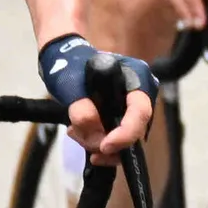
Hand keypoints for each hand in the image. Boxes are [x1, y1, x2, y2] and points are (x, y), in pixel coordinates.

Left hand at [39, 34, 157, 156]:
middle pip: (133, 132)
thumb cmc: (70, 65)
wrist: (66, 62)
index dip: (126, 133)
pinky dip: (95, 141)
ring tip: (72, 130)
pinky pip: (114, 141)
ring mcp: (133, 109)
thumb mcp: (70, 84)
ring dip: (94, 142)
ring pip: (122, 141)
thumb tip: (97, 136)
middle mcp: (141, 95)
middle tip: (75, 134)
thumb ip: (82, 109)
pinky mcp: (122, 120)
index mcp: (136, 77)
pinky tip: (78, 131)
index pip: (141, 111)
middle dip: (104, 141)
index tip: (104, 146)